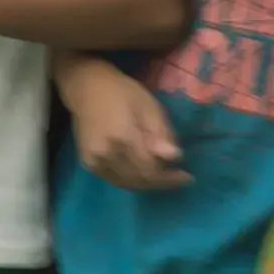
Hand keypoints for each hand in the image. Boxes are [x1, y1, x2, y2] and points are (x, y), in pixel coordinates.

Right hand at [61, 63, 189, 190]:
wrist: (86, 88)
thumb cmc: (122, 93)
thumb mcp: (149, 107)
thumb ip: (161, 133)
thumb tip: (175, 157)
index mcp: (123, 137)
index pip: (150, 170)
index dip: (170, 178)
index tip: (188, 177)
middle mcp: (106, 154)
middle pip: (139, 180)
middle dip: (162, 182)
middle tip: (178, 178)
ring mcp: (94, 161)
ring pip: (127, 184)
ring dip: (148, 184)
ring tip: (163, 178)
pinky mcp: (88, 163)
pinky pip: (114, 180)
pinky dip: (131, 182)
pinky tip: (143, 175)